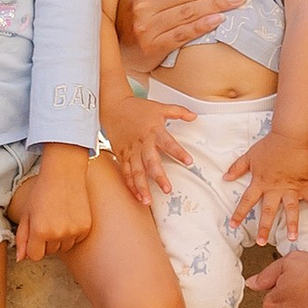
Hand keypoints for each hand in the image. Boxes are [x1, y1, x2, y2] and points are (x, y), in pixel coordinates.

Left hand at [9, 148, 94, 259]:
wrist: (64, 174)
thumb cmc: (42, 192)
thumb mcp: (26, 213)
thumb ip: (21, 238)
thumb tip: (20, 258)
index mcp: (40, 231)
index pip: (35, 256)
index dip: (33, 246)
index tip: (36, 233)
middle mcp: (57, 233)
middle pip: (50, 252)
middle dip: (46, 241)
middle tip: (48, 220)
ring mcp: (73, 231)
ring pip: (64, 247)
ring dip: (60, 239)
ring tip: (58, 218)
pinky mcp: (85, 227)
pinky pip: (76, 240)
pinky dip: (73, 233)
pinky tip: (69, 217)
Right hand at [103, 85, 194, 202]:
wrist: (113, 107)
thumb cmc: (137, 107)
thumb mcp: (160, 107)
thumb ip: (178, 112)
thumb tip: (194, 116)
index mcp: (153, 130)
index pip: (168, 142)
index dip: (178, 152)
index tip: (189, 161)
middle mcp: (142, 142)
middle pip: (150, 162)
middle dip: (158, 176)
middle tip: (167, 189)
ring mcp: (130, 150)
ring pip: (135, 172)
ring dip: (142, 187)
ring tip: (148, 201)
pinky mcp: (122, 155)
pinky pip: (126, 172)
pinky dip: (131, 185)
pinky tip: (138, 196)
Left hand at [228, 128, 307, 244]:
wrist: (289, 137)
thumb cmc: (269, 146)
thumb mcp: (249, 156)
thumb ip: (237, 168)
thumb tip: (225, 178)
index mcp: (260, 182)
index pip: (247, 201)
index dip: (239, 214)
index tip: (233, 226)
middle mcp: (275, 188)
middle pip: (269, 211)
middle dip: (265, 227)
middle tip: (262, 243)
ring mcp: (291, 187)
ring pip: (291, 209)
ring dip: (291, 224)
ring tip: (292, 238)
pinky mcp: (304, 184)